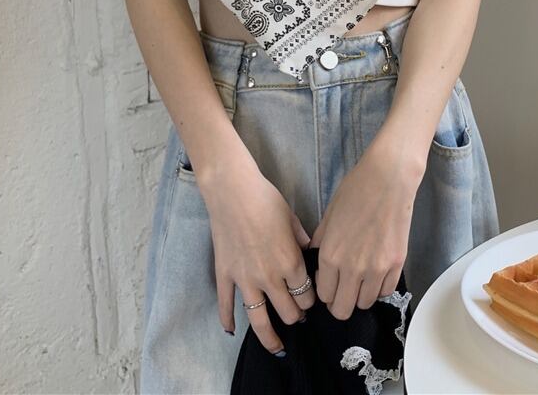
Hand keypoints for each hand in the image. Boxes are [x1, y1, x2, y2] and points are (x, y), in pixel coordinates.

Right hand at [200, 155, 315, 353]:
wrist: (233, 191)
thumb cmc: (266, 200)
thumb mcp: (293, 219)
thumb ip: (303, 241)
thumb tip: (310, 252)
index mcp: (291, 262)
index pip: (307, 295)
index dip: (312, 300)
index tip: (312, 300)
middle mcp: (270, 277)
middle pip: (288, 312)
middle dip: (296, 316)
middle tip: (297, 315)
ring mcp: (245, 279)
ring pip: (259, 319)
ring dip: (270, 336)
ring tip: (277, 347)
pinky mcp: (225, 275)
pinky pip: (225, 305)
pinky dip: (227, 320)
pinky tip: (231, 331)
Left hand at [309, 131, 424, 319]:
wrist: (388, 179)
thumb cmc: (355, 191)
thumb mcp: (329, 216)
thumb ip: (320, 243)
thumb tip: (315, 261)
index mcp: (330, 256)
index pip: (323, 295)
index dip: (325, 292)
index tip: (329, 283)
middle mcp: (352, 269)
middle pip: (343, 309)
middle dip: (340, 302)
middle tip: (343, 288)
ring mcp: (377, 269)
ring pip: (365, 304)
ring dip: (360, 295)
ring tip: (361, 278)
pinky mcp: (397, 265)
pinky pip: (386, 292)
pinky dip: (379, 287)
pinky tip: (376, 272)